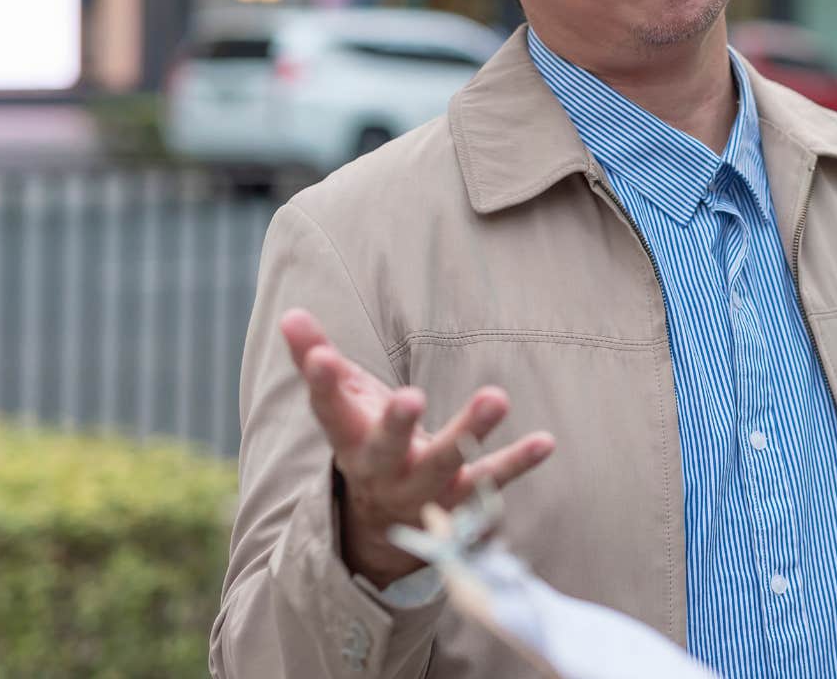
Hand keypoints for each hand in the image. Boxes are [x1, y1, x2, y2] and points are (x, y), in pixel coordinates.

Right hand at [279, 309, 556, 585]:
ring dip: (469, 432)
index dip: (322, 386)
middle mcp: (384, 470)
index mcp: (350, 441)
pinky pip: (490, 480)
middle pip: (387, 449)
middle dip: (398, 425)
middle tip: (411, 397)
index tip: (320, 357)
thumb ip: (315, 358)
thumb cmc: (365, 439)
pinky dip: (517, 462)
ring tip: (496, 398)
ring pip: (445, 464)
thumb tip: (289, 314)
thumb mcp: (342, 402)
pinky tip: (546, 441)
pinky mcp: (462, 498)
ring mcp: (424, 488)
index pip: (329, 413)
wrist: (384, 523)